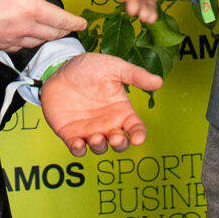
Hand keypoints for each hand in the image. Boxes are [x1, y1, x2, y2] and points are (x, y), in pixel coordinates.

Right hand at [0, 0, 85, 52]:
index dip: (74, 21)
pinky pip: (20, 48)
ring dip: (47, 36)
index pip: (60, 19)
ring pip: (38, 42)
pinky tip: (25, 36)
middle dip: (64, 29)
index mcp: (28, 8)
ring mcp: (10, 40)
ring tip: (50, 30)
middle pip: (53, 34)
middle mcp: (23, 27)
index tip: (82, 22)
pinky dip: (28, 42)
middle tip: (69, 26)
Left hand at [41, 53, 163, 155]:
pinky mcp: (70, 134)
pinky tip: (78, 143)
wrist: (59, 68)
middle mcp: (108, 124)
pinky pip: (77, 148)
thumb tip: (159, 81)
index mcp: (121, 110)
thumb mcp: (113, 67)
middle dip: (120, 144)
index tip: (138, 138)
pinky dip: (78, 150)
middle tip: (116, 137)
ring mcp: (89, 130)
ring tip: (96, 137)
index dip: (139, 135)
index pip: (135, 127)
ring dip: (100, 146)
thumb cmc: (90, 68)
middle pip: (120, 143)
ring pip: (100, 148)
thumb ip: (135, 75)